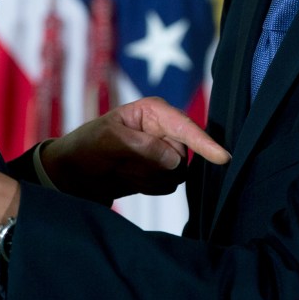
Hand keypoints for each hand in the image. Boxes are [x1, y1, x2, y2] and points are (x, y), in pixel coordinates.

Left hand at [41, 97, 230, 203]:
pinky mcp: (162, 172)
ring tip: (123, 169)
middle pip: (182, 157)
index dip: (204, 144)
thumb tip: (173, 158)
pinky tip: (129, 178)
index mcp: (154, 112)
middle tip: (123, 163)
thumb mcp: (107, 140)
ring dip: (148, 178)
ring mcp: (165, 152)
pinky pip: (169, 186)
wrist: (75, 173)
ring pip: (176, 174)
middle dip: (153, 167)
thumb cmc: (88, 147)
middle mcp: (165, 129)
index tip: (223, 158)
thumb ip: (141, 146)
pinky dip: (149, 187)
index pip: (185, 127)